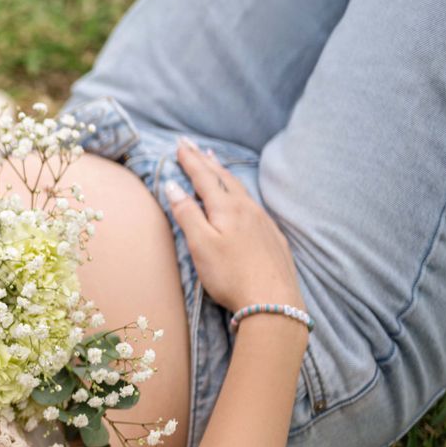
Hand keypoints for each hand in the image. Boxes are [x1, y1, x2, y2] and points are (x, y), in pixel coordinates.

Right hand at [163, 141, 301, 312]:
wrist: (273, 302)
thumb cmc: (231, 275)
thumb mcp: (201, 245)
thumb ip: (187, 213)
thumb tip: (172, 185)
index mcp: (227, 208)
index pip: (204, 177)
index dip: (190, 160)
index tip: (179, 144)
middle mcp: (247, 209)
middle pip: (223, 178)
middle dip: (205, 160)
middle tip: (192, 145)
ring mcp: (263, 222)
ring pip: (240, 189)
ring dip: (223, 173)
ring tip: (214, 161)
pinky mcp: (272, 236)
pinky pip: (252, 203)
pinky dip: (238, 191)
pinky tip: (240, 197)